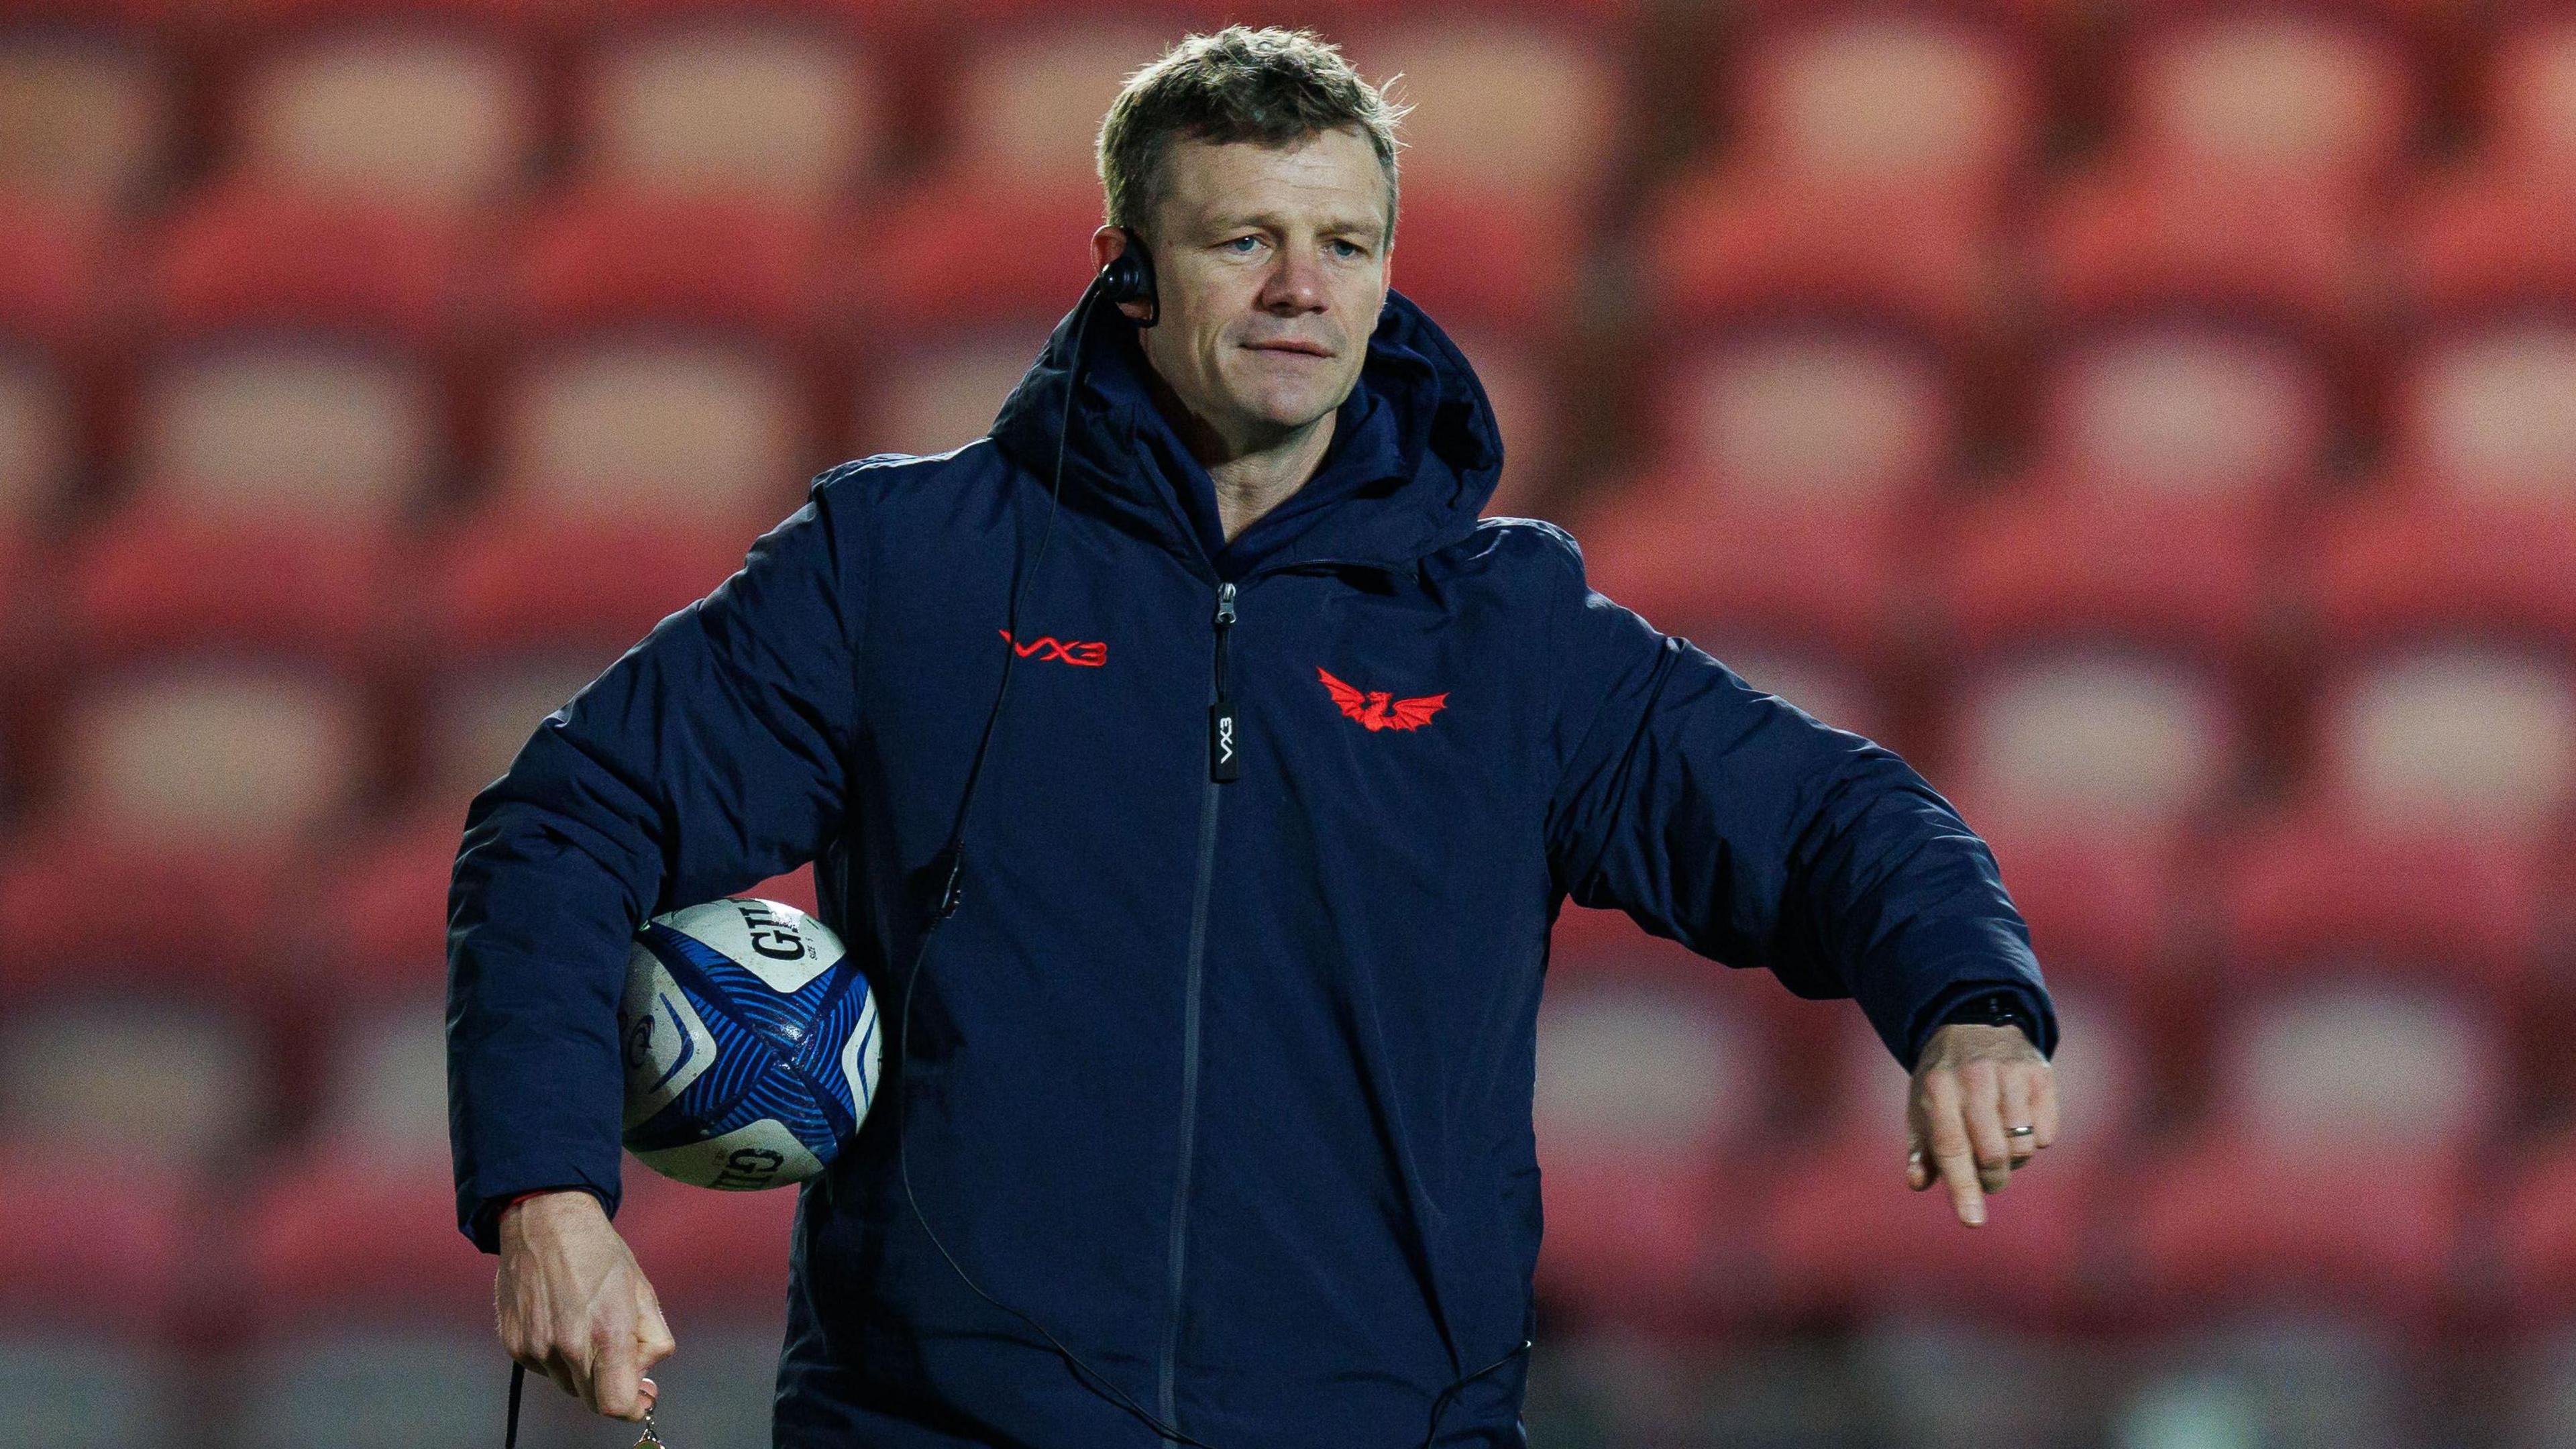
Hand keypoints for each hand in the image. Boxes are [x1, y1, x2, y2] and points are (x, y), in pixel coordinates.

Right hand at [495, 1189, 674, 1420]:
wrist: (544, 1221)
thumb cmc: (599, 1253)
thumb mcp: (641, 1290)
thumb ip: (652, 1340)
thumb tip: (645, 1380)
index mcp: (606, 1332)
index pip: (615, 1403)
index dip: (632, 1407)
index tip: (642, 1398)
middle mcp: (568, 1346)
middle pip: (592, 1400)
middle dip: (610, 1386)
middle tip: (621, 1360)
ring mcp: (536, 1347)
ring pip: (567, 1384)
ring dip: (583, 1370)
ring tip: (586, 1326)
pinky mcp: (514, 1344)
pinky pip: (543, 1368)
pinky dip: (557, 1356)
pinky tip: (561, 1321)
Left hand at [1905, 1022, 2059, 1226]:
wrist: (1972, 1023)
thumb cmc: (1943, 1079)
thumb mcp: (1921, 1108)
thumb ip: (1921, 1150)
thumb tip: (1917, 1182)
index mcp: (1937, 1090)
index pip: (1952, 1148)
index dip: (1963, 1188)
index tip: (1973, 1222)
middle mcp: (1974, 1080)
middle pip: (1993, 1155)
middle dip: (1992, 1178)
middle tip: (1988, 1176)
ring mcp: (2009, 1074)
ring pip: (2023, 1146)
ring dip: (2014, 1160)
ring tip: (2001, 1143)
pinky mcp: (2039, 1073)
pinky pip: (2046, 1133)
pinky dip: (2036, 1140)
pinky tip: (2020, 1121)